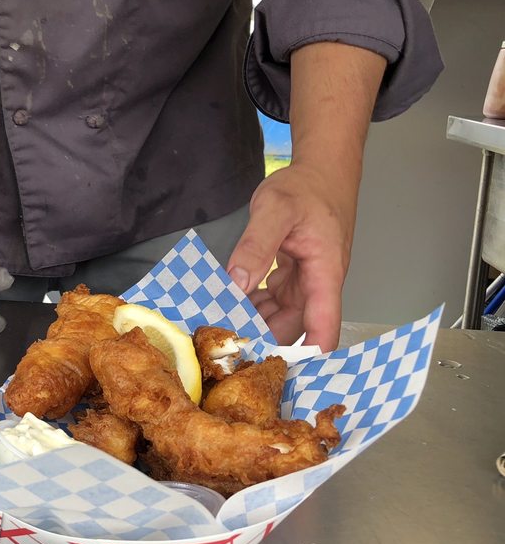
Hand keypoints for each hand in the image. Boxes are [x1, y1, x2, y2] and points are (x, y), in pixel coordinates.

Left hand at [226, 162, 357, 351]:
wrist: (321, 169)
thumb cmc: (305, 187)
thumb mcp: (275, 209)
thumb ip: (256, 245)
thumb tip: (237, 282)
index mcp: (325, 273)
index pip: (323, 325)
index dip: (309, 354)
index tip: (282, 374)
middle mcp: (317, 284)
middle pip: (294, 326)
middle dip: (264, 339)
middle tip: (223, 347)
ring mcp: (305, 282)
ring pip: (280, 316)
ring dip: (254, 322)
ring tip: (219, 329)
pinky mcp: (293, 276)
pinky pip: (272, 301)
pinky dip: (252, 305)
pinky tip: (229, 305)